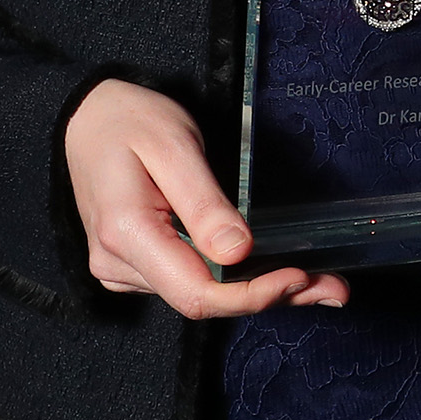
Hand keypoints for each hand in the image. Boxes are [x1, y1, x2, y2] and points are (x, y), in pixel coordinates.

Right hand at [64, 79, 344, 317]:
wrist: (87, 119)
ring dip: (257, 291)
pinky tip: (272, 273)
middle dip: (270, 296)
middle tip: (333, 288)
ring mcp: (123, 270)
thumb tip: (240, 252)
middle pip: (203, 301)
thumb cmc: (131, 122)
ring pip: (199, 295)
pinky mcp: (136, 265)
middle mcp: (118, 264)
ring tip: (317, 282)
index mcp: (126, 235)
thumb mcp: (174, 147)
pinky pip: (189, 281)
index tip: (301, 277)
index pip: (196, 292)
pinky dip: (233, 281)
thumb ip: (204, 203)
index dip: (252, 295)